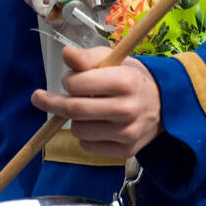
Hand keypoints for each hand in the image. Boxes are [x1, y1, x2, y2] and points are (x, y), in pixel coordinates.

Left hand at [31, 45, 162, 159]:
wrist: (164, 104)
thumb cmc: (131, 77)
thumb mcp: (113, 60)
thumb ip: (87, 57)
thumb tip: (65, 54)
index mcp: (125, 81)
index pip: (78, 84)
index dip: (67, 80)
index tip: (68, 79)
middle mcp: (127, 109)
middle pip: (74, 109)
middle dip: (52, 102)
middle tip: (40, 97)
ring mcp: (127, 133)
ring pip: (78, 130)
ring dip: (74, 119)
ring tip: (88, 109)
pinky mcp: (126, 150)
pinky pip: (88, 146)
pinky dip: (85, 135)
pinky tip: (96, 124)